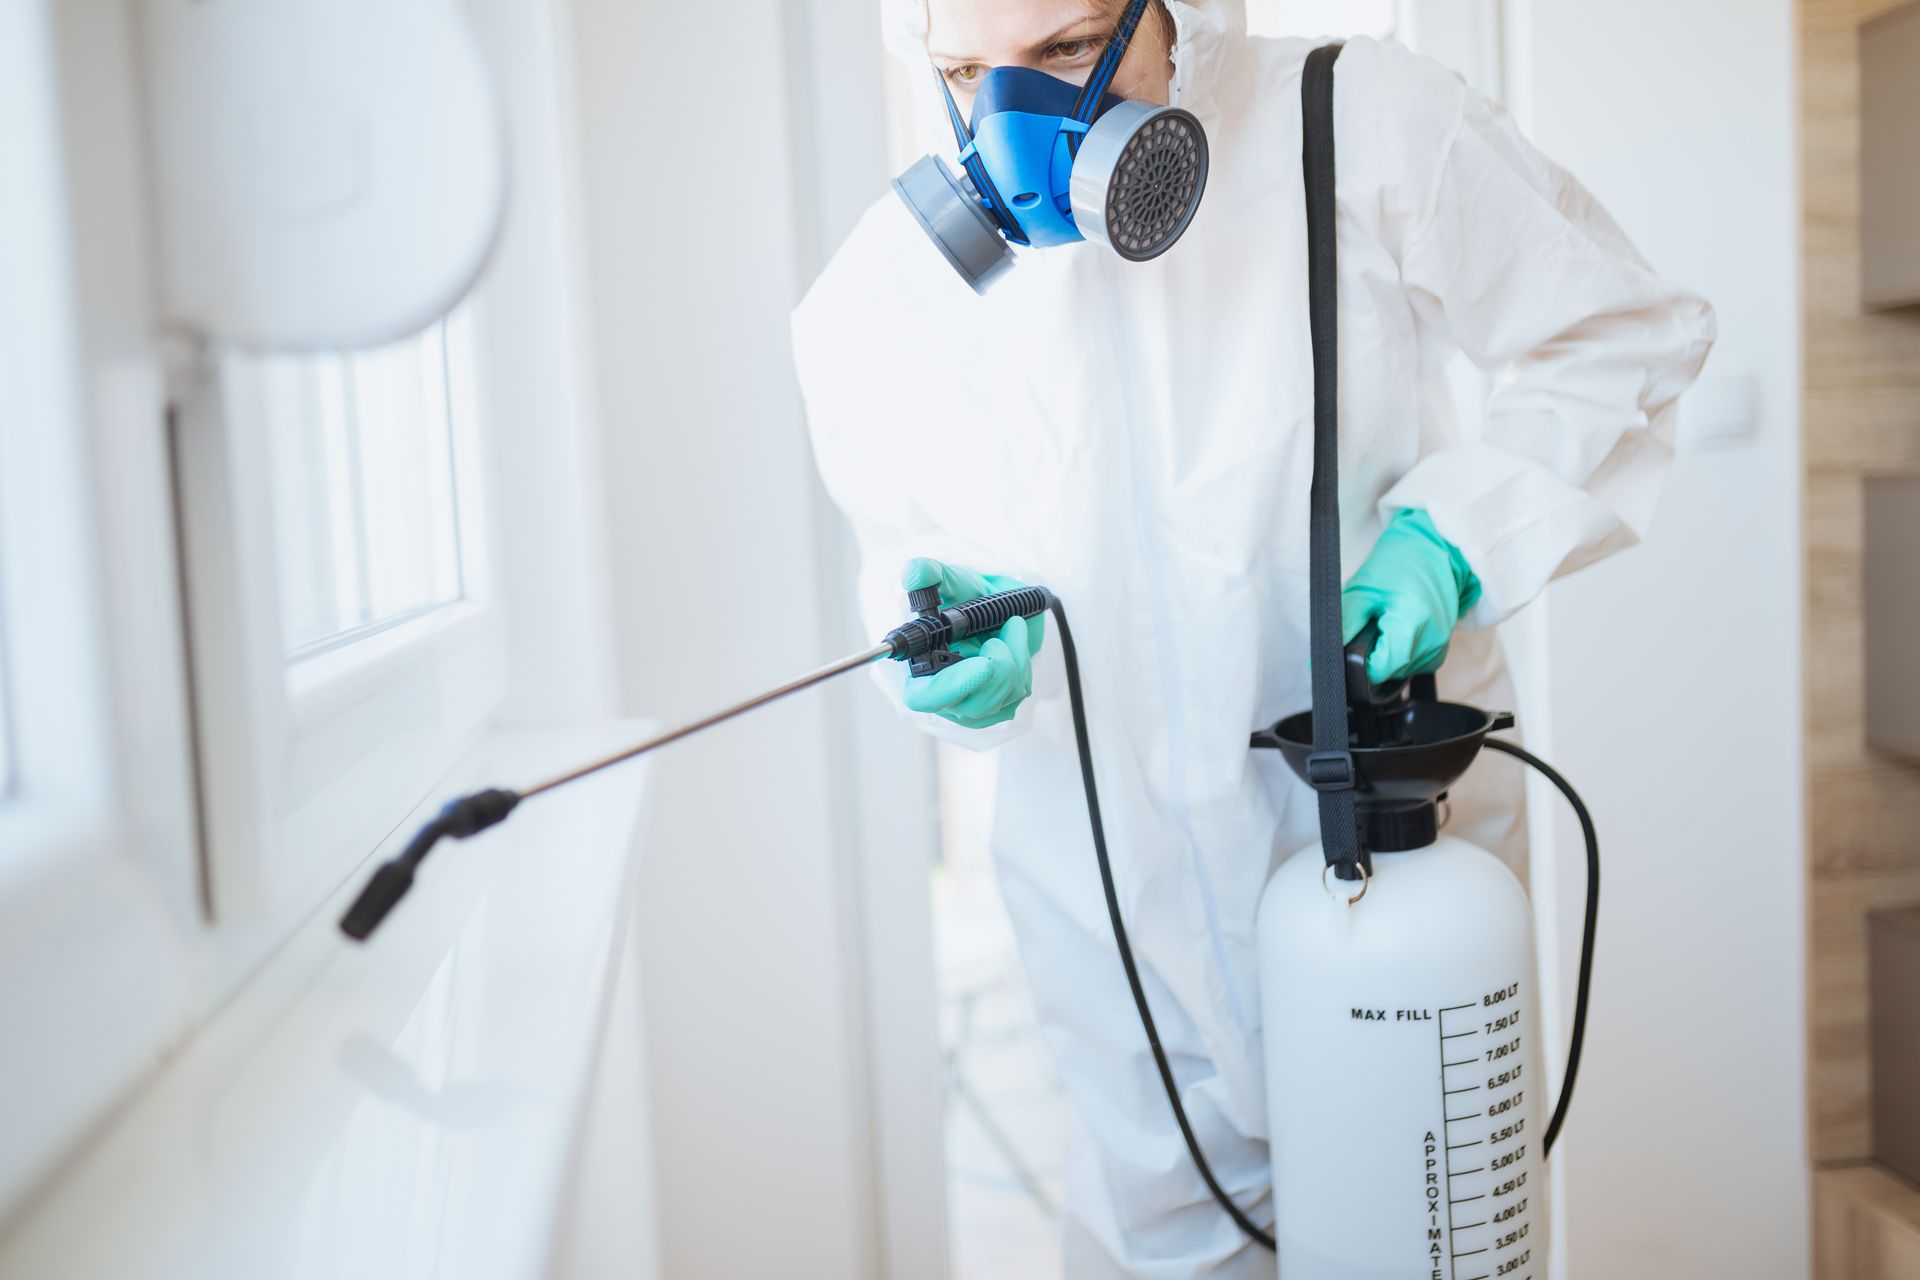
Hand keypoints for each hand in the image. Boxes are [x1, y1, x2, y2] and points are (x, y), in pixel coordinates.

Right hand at [899, 558, 1045, 728]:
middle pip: (967, 705)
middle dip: (995, 671)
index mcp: (921, 669)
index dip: (947, 689)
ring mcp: (974, 703)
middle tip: (998, 640)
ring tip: (1010, 626)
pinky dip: (1022, 661)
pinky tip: (1015, 639)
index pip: (922, 697)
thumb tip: (913, 573)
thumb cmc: (969, 598)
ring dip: (1012, 657)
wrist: (1001, 606)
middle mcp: (945, 693)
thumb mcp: (954, 582)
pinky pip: (1016, 692)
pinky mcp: (1000, 703)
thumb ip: (932, 575)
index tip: (981, 666)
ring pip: (998, 698)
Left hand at [1341, 509, 1481, 683]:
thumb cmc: (1396, 566)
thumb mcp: (1361, 592)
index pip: (1378, 671)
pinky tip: (1398, 629)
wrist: (1432, 553)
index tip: (1356, 643)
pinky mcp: (1439, 652)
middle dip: (1372, 654)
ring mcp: (1438, 650)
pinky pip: (1410, 665)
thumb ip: (1342, 628)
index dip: (1360, 663)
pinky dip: (1398, 651)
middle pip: (1387, 673)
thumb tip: (1323, 658)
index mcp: (1412, 625)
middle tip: (1373, 623)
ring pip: (1397, 672)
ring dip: (1385, 653)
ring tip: (1388, 622)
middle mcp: (1430, 643)